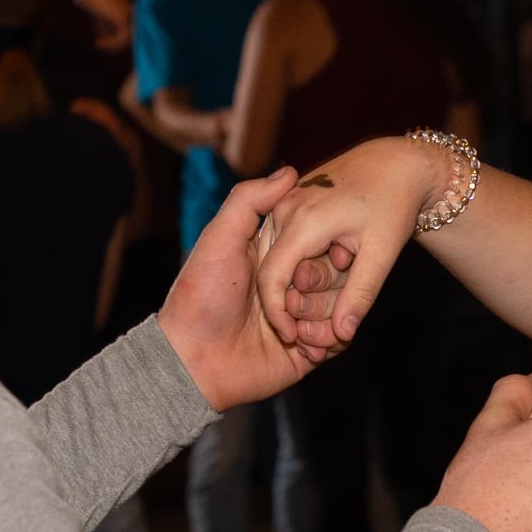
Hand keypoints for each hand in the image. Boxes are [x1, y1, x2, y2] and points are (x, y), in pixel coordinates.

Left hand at [162, 165, 318, 410]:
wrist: (193, 361)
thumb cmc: (201, 296)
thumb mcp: (221, 238)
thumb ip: (250, 201)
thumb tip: (290, 171)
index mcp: (272, 255)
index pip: (316, 240)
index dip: (324, 245)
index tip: (326, 249)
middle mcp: (288, 285)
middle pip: (334, 274)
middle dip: (322, 285)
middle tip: (295, 297)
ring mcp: (299, 319)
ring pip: (339, 307)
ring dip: (323, 316)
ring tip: (294, 327)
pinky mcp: (306, 351)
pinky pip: (335, 341)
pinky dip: (326, 341)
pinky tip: (304, 344)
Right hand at [258, 136, 464, 354]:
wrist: (397, 162)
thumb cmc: (393, 204)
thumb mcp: (382, 253)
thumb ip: (360, 295)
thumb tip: (343, 334)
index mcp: (302, 221)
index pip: (272, 279)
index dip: (279, 314)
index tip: (295, 337)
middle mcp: (285, 209)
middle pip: (271, 270)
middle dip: (291, 301)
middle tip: (321, 322)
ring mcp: (284, 203)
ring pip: (275, 257)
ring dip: (296, 282)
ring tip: (330, 293)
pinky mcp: (289, 202)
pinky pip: (283, 241)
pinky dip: (299, 263)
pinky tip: (330, 269)